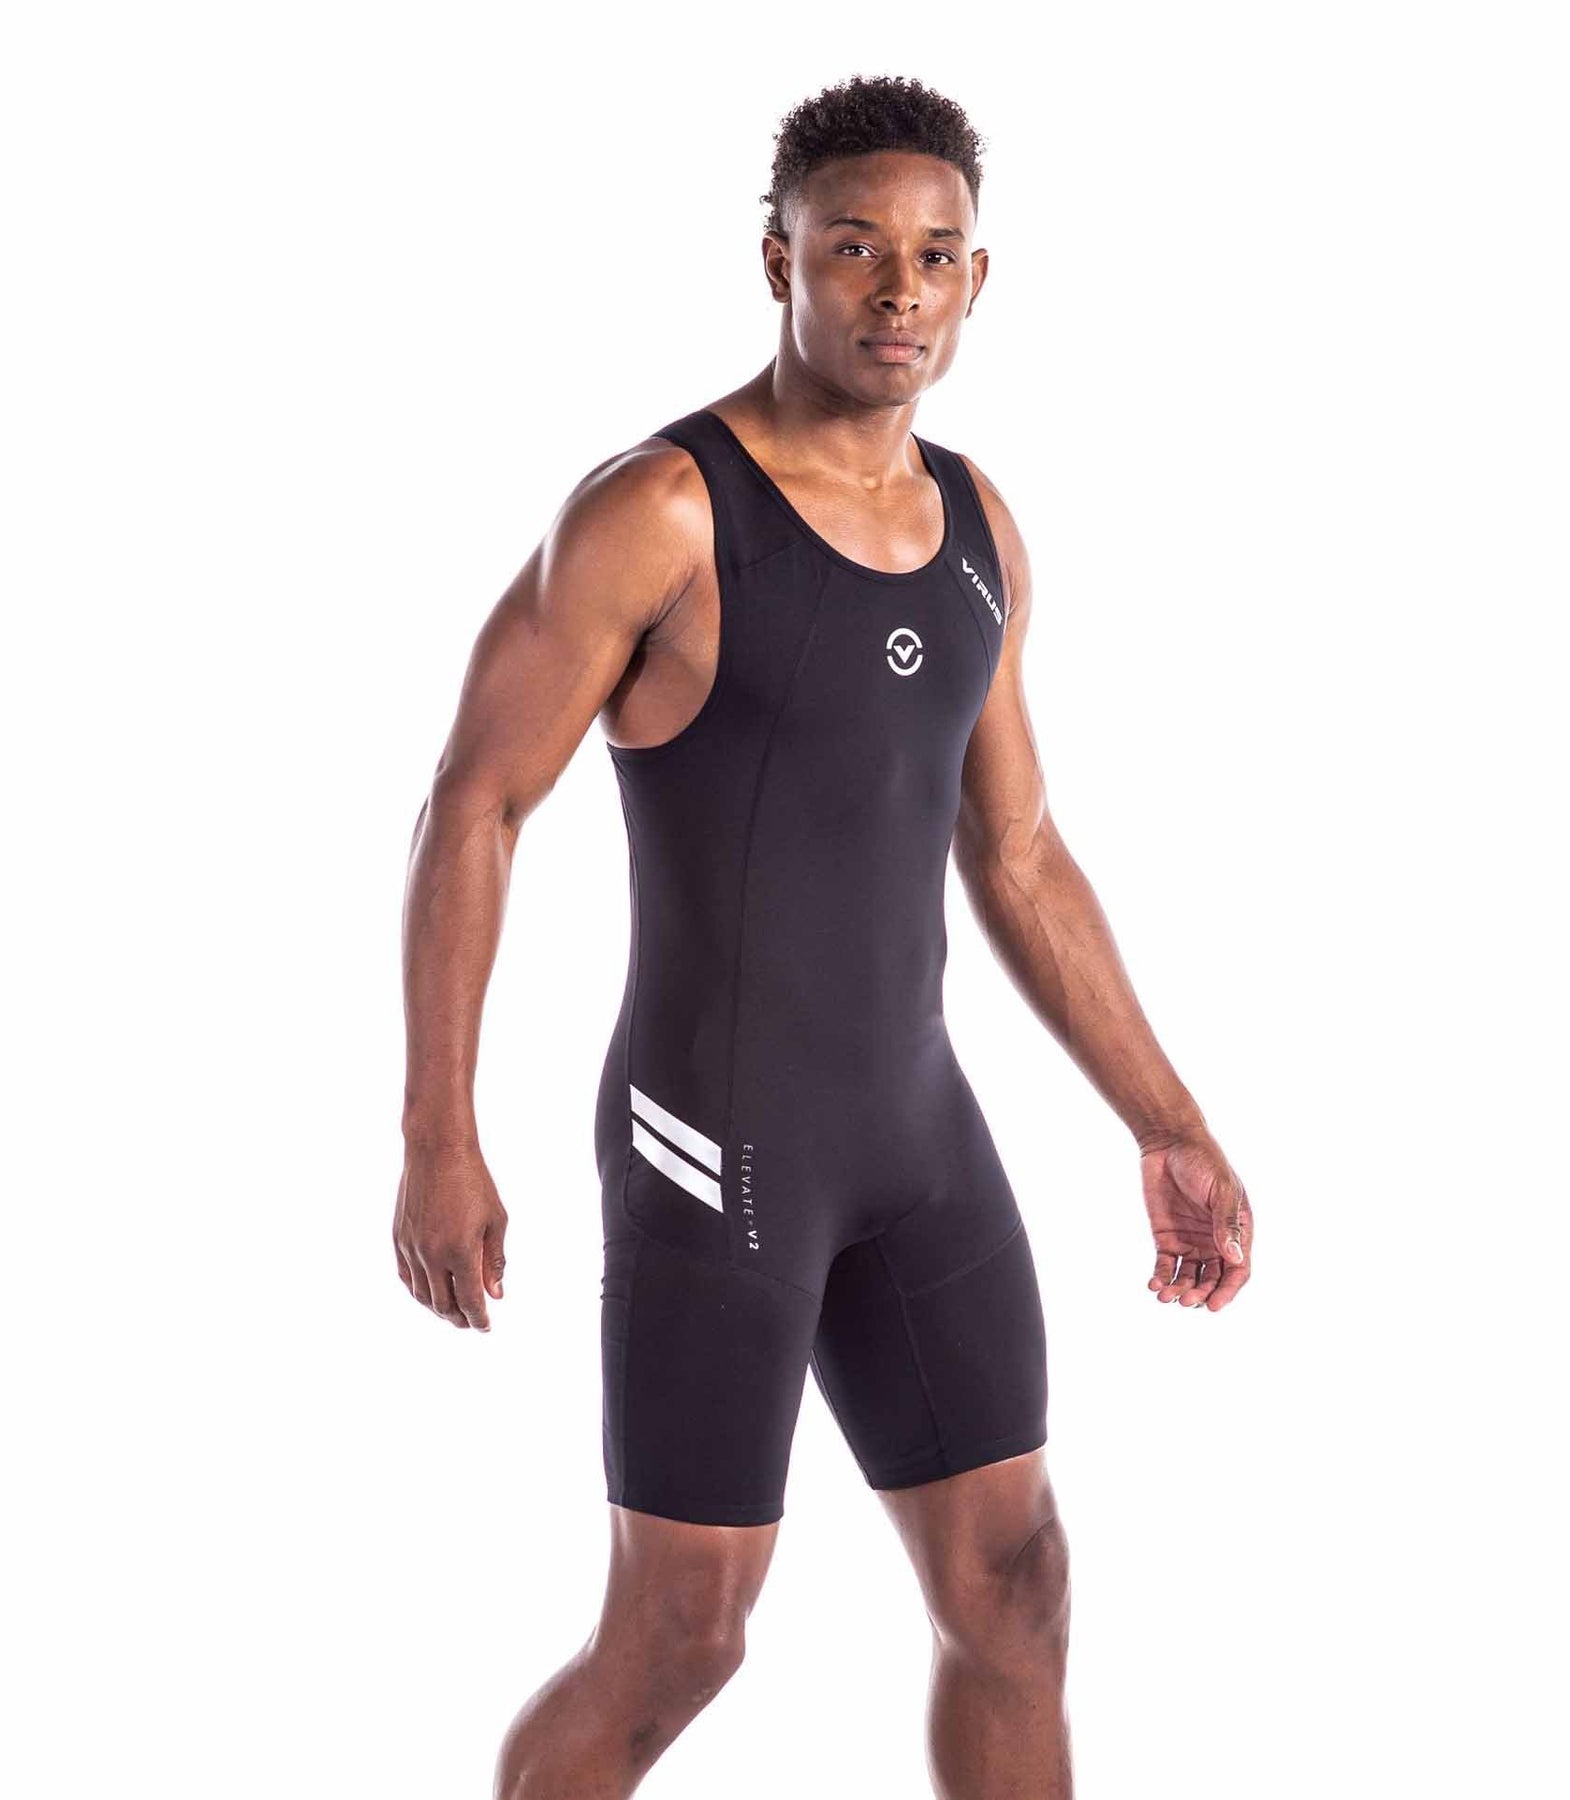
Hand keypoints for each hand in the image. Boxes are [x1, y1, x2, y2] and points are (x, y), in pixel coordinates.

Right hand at [394, 1140, 507, 1329]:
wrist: (437, 1151)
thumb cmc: (473, 1182)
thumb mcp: (496, 1220)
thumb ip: (494, 1260)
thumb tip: (495, 1294)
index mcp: (460, 1252)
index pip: (469, 1300)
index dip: (478, 1318)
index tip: (485, 1326)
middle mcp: (432, 1255)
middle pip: (443, 1304)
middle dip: (459, 1318)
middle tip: (470, 1322)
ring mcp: (411, 1248)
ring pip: (422, 1294)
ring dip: (437, 1309)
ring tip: (451, 1312)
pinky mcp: (399, 1239)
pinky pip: (406, 1276)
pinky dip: (418, 1291)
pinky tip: (429, 1293)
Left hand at [1138, 1131, 1251, 1310]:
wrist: (1170, 1142)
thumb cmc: (1204, 1160)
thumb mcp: (1220, 1190)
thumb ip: (1225, 1224)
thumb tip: (1234, 1258)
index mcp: (1237, 1231)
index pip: (1237, 1271)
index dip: (1228, 1291)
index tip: (1214, 1306)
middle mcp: (1215, 1241)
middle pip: (1212, 1279)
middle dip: (1200, 1294)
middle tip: (1185, 1300)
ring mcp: (1191, 1241)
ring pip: (1188, 1277)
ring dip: (1179, 1289)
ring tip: (1165, 1296)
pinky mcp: (1167, 1237)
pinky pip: (1165, 1265)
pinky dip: (1161, 1277)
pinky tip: (1153, 1285)